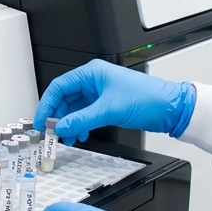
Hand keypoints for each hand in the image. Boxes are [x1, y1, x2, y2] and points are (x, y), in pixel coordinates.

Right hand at [34, 59, 195, 144]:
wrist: (171, 107)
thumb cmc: (147, 98)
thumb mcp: (109, 110)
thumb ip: (82, 120)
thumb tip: (61, 127)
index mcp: (92, 73)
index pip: (59, 87)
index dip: (47, 104)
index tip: (40, 121)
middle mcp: (94, 81)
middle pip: (65, 98)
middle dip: (57, 116)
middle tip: (51, 132)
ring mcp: (101, 93)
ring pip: (75, 108)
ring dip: (69, 122)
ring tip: (67, 137)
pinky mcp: (108, 104)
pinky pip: (86, 114)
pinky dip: (80, 124)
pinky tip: (80, 134)